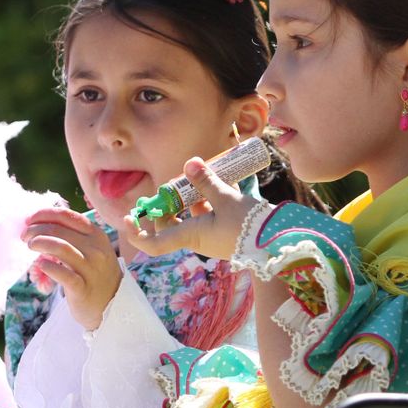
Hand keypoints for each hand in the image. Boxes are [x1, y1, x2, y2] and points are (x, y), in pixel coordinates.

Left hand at [23, 207, 122, 330]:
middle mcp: (95, 249)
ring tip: (30, 246)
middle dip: (36, 230)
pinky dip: (48, 267)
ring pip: (61, 247)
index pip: (67, 216)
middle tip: (25, 236)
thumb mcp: (91, 249)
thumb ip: (73, 235)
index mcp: (96, 235)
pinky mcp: (82, 289)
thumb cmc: (94, 274)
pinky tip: (41, 265)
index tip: (29, 220)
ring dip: (40, 242)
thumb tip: (40, 223)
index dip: (44, 214)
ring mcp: (90, 269)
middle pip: (59, 230)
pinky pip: (63, 274)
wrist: (113, 305)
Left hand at [127, 158, 259, 260]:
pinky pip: (208, 215)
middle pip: (169, 226)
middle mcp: (197, 239)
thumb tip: (189, 163)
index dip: (136, 233)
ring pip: (189, 218)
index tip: (128, 217)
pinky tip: (216, 181)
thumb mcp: (227, 199)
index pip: (154, 244)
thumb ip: (206, 182)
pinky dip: (207, 200)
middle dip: (164, 206)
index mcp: (191, 236)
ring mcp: (211, 235)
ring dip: (187, 199)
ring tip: (192, 177)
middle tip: (165, 187)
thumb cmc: (250, 225)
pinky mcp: (225, 230)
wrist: (279, 242)